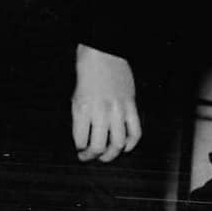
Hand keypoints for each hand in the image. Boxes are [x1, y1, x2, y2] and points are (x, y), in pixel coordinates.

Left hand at [72, 46, 141, 160]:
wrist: (103, 54)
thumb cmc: (87, 75)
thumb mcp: (76, 98)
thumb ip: (80, 120)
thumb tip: (84, 140)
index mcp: (83, 109)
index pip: (81, 141)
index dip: (80, 150)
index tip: (80, 151)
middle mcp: (101, 111)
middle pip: (99, 147)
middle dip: (93, 156)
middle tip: (90, 156)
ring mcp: (118, 109)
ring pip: (118, 143)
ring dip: (112, 154)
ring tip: (106, 155)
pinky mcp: (131, 105)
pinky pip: (135, 131)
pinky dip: (131, 143)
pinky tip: (125, 147)